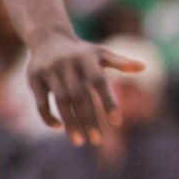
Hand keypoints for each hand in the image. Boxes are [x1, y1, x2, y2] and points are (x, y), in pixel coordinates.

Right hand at [26, 30, 144, 145]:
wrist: (48, 37)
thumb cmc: (82, 51)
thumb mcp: (102, 53)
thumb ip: (121, 62)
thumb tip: (144, 67)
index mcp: (87, 58)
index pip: (99, 82)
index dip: (108, 101)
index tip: (117, 122)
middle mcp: (68, 64)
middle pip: (80, 96)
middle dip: (89, 119)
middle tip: (98, 140)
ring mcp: (50, 71)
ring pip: (61, 101)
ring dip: (71, 122)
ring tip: (80, 141)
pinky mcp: (34, 79)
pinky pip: (41, 102)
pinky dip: (49, 117)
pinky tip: (60, 128)